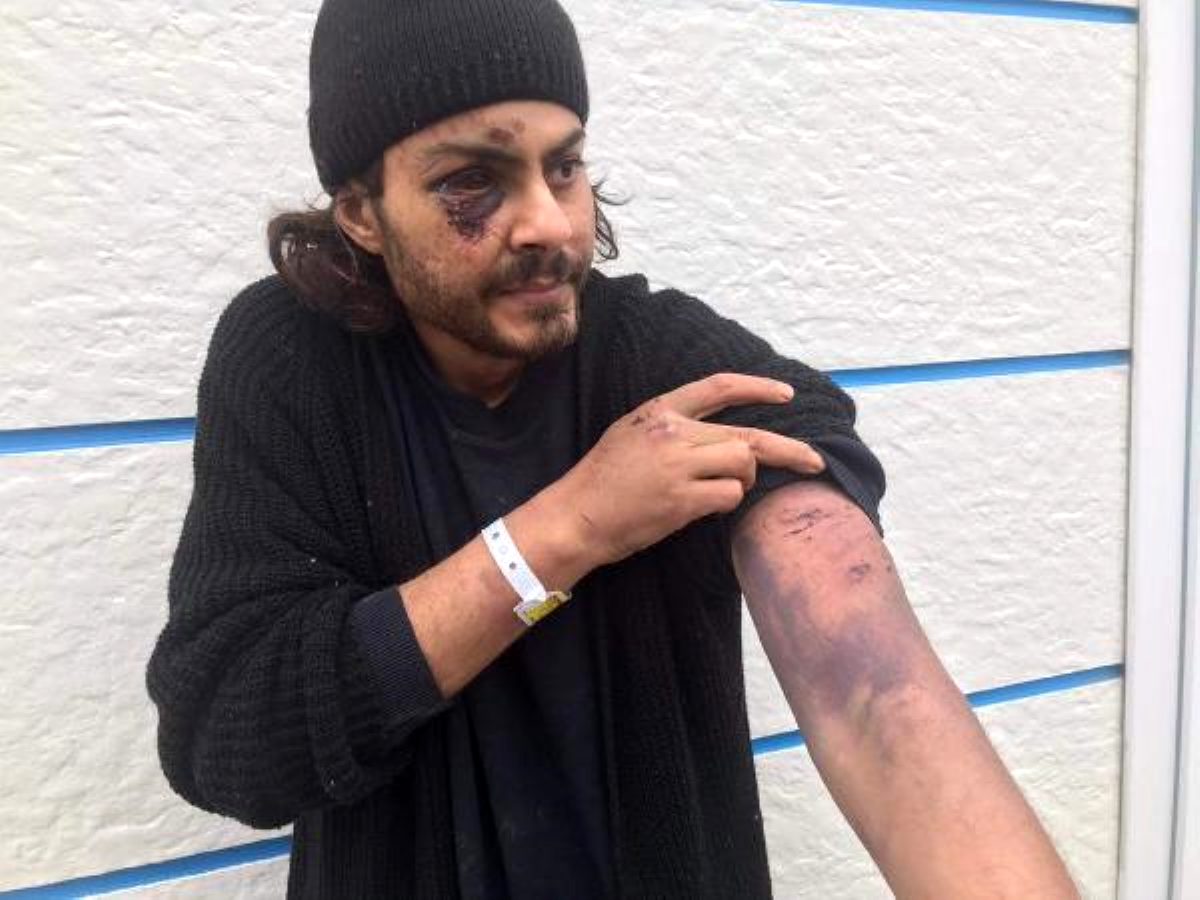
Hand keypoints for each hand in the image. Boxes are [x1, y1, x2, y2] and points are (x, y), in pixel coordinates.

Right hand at [552, 373, 825, 567]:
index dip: (759, 388)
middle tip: (814, 461)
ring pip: (742, 465)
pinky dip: (726, 503)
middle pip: (747, 436)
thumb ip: (673, 427)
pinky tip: (703, 507)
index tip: (787, 394)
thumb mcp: (632, 434)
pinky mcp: (682, 500)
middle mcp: (673, 433)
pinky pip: (730, 496)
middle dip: (788, 450)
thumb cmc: (603, 480)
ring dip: (742, 482)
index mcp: (661, 410)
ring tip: (719, 492)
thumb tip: (720, 439)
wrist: (576, 515)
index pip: (719, 387)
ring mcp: (678, 466)